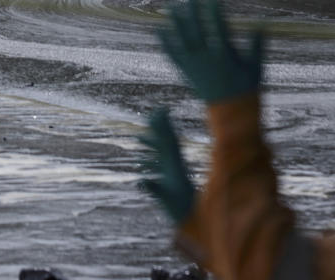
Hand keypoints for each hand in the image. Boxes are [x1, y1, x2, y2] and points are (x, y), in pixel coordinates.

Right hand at [139, 107, 194, 223]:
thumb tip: (140, 181)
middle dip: (154, 132)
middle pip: (164, 145)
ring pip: (160, 155)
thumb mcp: (166, 199)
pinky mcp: (172, 182)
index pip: (167, 142)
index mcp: (174, 166)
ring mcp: (173, 173)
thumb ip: (154, 189)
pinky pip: (159, 166)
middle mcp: (174, 166)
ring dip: (150, 146)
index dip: (162, 127)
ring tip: (138, 139)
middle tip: (146, 120)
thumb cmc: (182, 210)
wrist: (196, 220)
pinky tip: (141, 162)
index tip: (158, 113)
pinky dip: (150, 160)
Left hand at [158, 0, 263, 103]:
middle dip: (193, 12)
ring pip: (182, 40)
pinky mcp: (186, 72)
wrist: (230, 113)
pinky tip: (159, 29)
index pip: (218, 28)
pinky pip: (173, 55)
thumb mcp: (255, 67)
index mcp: (224, 56)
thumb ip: (257, 46)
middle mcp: (206, 59)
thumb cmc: (246, 88)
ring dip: (176, 23)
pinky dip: (166, 42)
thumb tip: (262, 25)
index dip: (214, 11)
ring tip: (170, 7)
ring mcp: (194, 65)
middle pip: (197, 31)